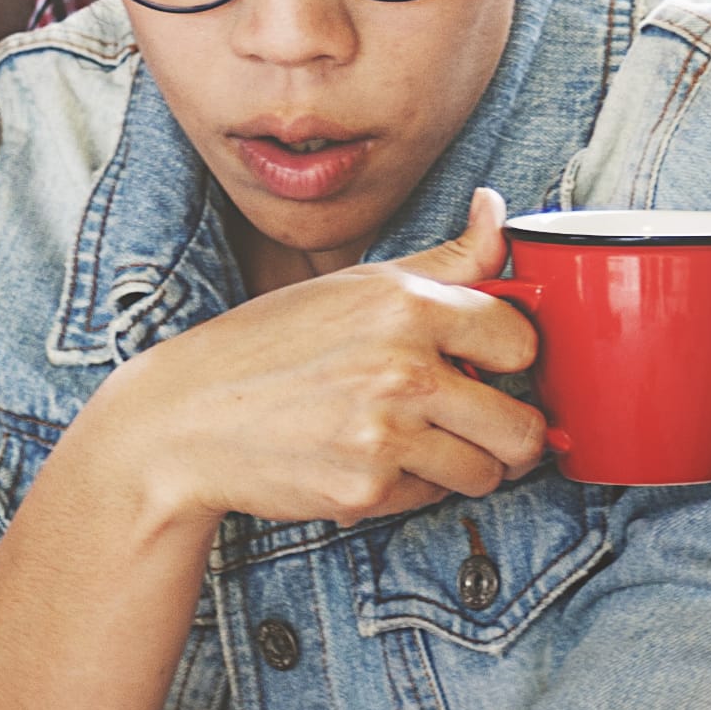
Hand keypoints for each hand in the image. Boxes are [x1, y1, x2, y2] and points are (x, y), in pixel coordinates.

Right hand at [83, 186, 547, 531]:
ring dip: (468, 465)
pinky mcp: (366, 489)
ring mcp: (386, 434)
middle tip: (486, 424)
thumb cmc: (269, 347)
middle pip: (523, 426)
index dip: (515, 358)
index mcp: (405, 305)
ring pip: (487, 473)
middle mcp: (403, 368)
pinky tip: (373, 459)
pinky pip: (431, 498)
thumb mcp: (353, 285)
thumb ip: (444, 260)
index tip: (495, 366)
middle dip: (512, 432)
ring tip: (423, 442)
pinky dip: (414, 487)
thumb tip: (497, 211)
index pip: (522, 340)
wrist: (187, 420)